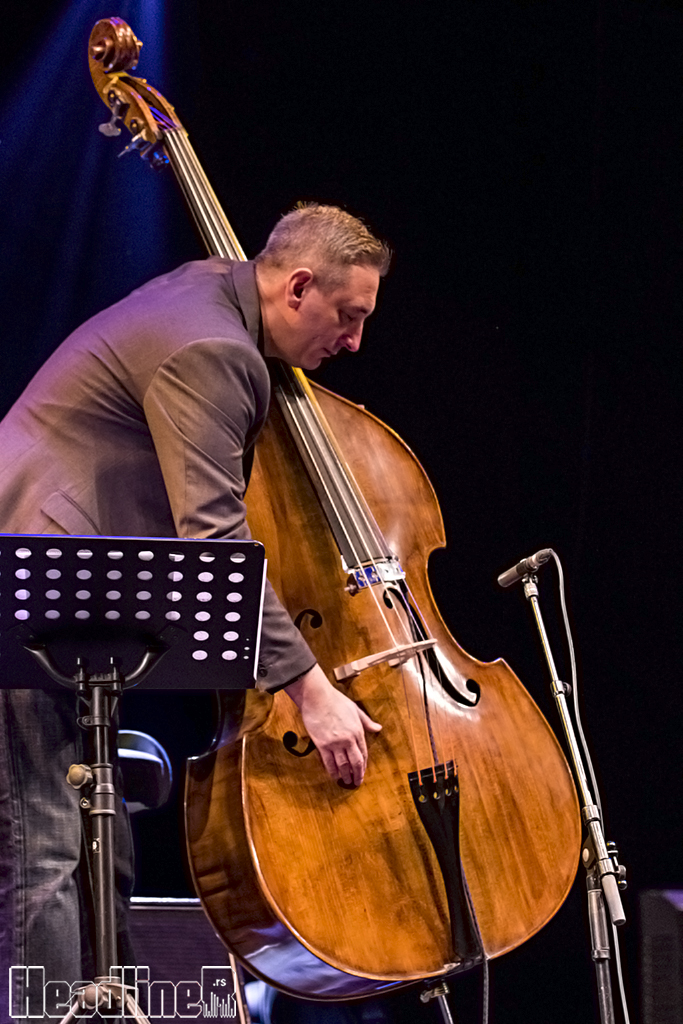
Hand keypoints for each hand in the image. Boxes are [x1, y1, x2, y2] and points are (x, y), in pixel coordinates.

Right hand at [285, 664, 381, 785]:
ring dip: (346, 775)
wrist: (317, 697)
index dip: (364, 764)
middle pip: (356, 762)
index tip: (363, 771)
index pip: (364, 752)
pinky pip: (329, 762)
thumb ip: (367, 721)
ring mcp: (335, 743)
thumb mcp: (355, 709)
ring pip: (343, 765)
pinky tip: (334, 776)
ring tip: (346, 781)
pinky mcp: (322, 744)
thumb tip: (378, 728)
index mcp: (357, 731)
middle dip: (357, 774)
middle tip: (357, 782)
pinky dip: (333, 771)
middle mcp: (348, 739)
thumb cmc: (335, 700)